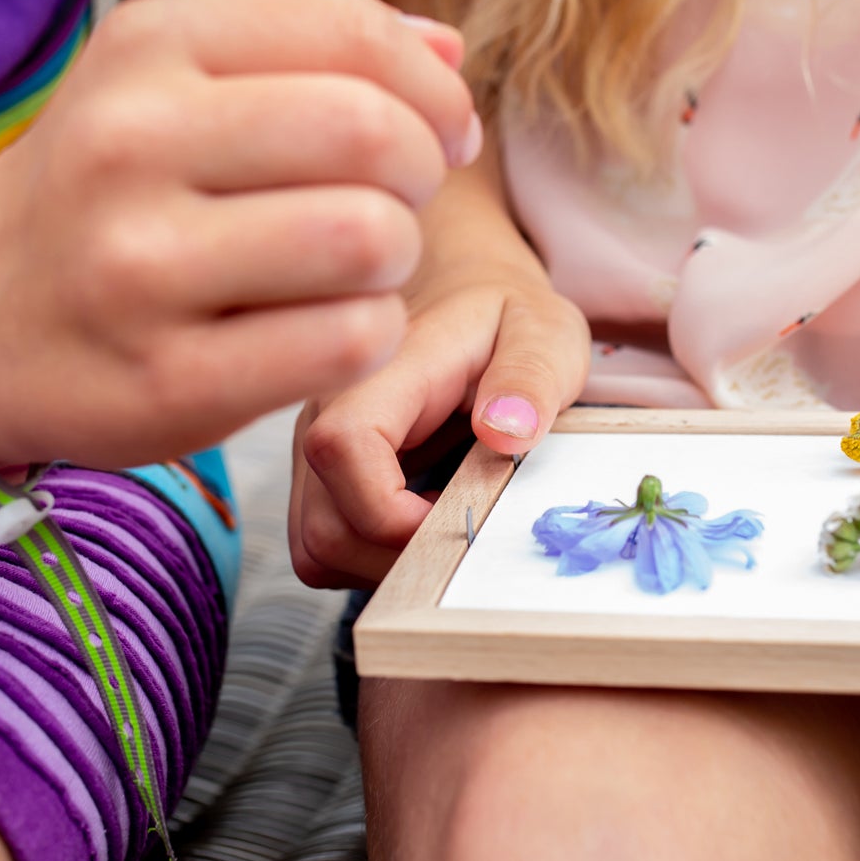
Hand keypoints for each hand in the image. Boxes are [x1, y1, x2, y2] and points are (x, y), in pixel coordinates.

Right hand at [0, 0, 479, 468]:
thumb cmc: (118, 191)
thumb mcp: (182, 85)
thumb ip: (320, 52)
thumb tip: (452, 51)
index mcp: (147, 48)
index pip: (353, 31)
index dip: (435, 90)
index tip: (444, 132)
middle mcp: (130, 145)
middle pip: (374, 134)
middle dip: (424, 171)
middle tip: (403, 202)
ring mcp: (140, 268)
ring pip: (370, 239)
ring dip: (399, 258)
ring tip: (361, 267)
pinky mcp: (169, 379)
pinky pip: (349, 340)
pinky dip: (374, 333)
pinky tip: (335, 327)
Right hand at [290, 268, 589, 587]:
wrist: (464, 295)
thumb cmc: (505, 317)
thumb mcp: (543, 331)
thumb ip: (530, 375)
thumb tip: (505, 432)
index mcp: (380, 372)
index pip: (341, 448)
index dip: (392, 511)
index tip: (458, 517)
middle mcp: (327, 413)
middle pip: (323, 526)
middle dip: (399, 557)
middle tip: (465, 536)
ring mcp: (316, 449)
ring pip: (317, 548)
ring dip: (385, 565)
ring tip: (447, 529)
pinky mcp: (322, 478)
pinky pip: (325, 547)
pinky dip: (374, 559)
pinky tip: (424, 526)